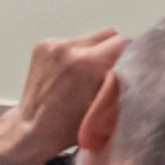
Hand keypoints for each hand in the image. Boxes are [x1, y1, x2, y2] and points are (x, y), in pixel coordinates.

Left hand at [0, 30, 127, 164]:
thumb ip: (120, 84)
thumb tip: (135, 69)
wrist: (29, 130)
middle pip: (108, 34)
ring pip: (90, 37)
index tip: (130, 70)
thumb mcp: (105, 109)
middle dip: (114, 52)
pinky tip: (72, 75)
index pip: (124, 42)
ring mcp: (53, 44)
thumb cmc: (67, 128)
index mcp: (86, 63)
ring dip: (95, 52)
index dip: (131, 56)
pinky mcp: (42, 45)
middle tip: (112, 73)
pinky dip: (77, 54)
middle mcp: (68, 47)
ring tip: (89, 76)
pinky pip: (72, 42)